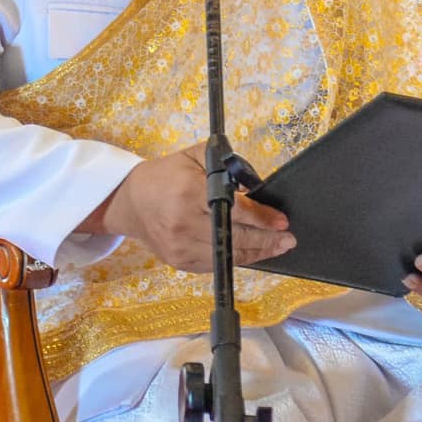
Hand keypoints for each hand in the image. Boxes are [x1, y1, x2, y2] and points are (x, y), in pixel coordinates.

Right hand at [87, 144, 294, 272]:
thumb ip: (225, 165)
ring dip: (257, 253)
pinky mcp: (180, 263)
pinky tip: (254, 253)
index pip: (233, 210)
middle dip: (266, 240)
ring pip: (228, 255)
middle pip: (235, 237)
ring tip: (278, 248)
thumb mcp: (195, 157)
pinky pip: (216, 264)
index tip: (281, 221)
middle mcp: (184, 224)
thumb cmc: (167, 175)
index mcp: (188, 193)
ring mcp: (181, 247)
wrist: (132, 202)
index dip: (261, 218)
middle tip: (288, 239)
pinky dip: (237, 259)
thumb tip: (256, 187)